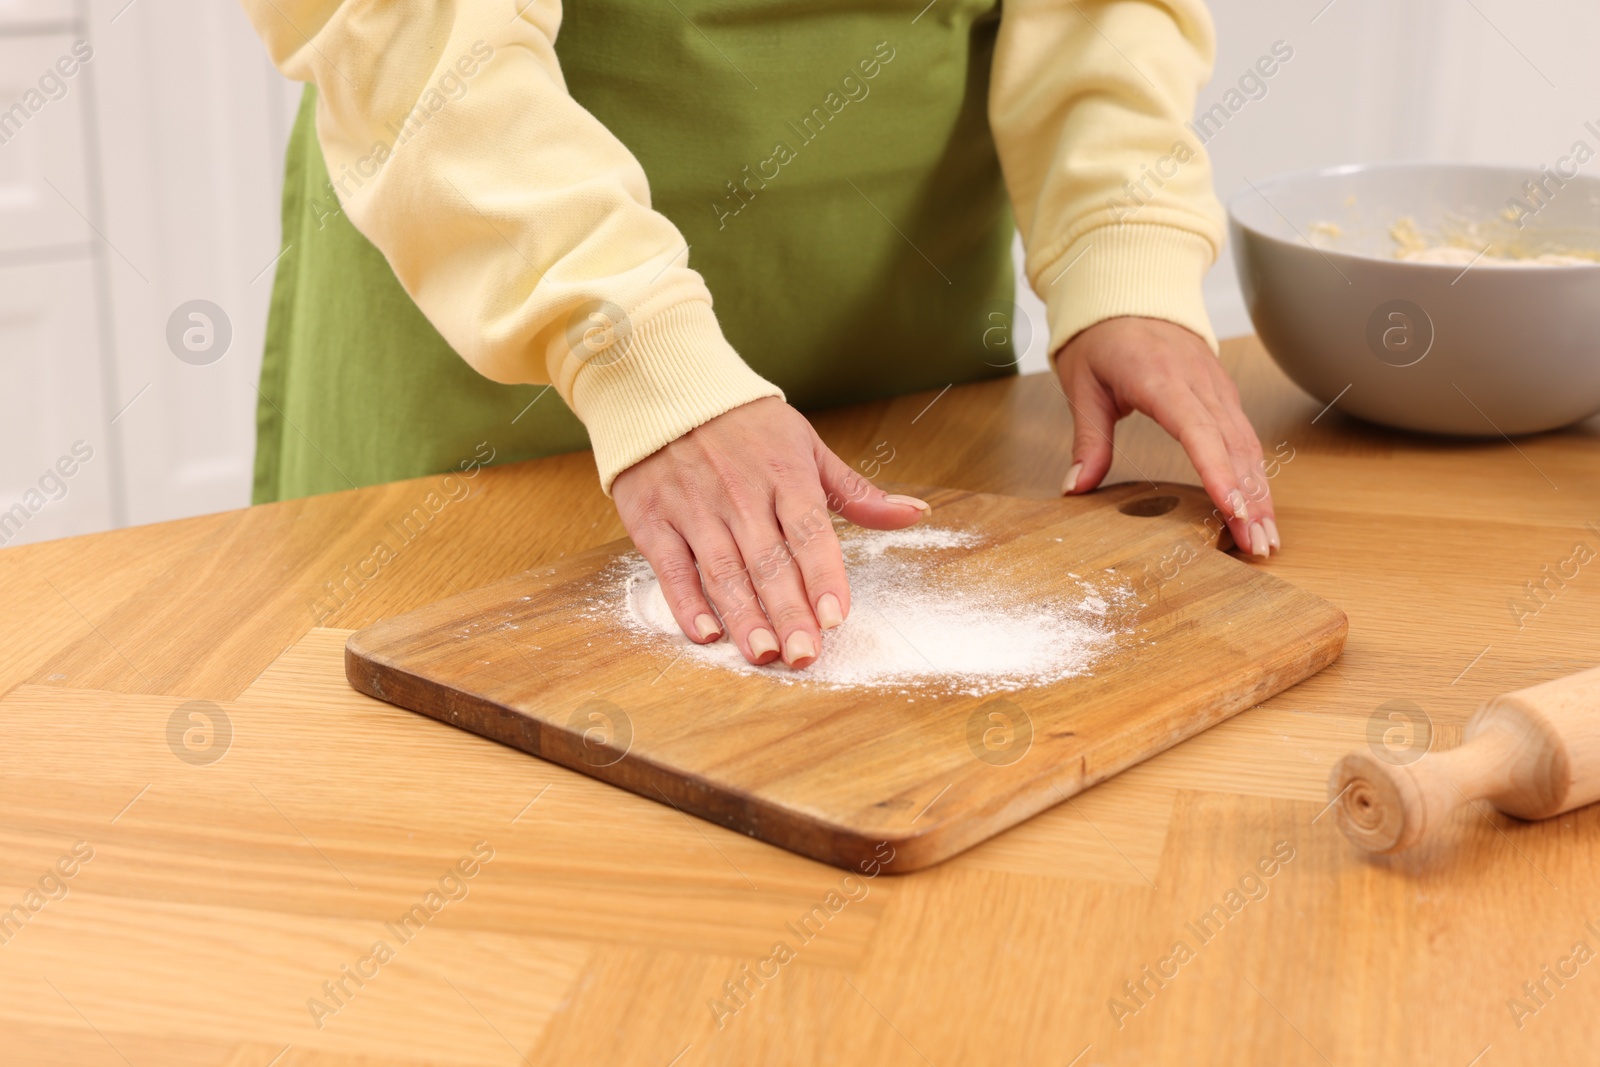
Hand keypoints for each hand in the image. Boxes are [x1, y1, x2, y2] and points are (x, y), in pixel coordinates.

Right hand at [612, 397, 931, 666]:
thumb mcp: (806, 446)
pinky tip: (705, 632)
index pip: (809, 532)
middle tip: (802, 654)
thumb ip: (856, 492)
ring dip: (743, 615)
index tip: (835, 616)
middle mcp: (740, 495)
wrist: (663, 390)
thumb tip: (915, 514)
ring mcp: (694, 508)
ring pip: (722, 570)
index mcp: (784, 476)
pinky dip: (686, 602)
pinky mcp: (654, 520)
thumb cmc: (746, 425)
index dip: (822, 575)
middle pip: (767, 561)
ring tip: (763, 653)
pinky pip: (671, 567)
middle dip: (787, 611)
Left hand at [1056, 316, 1277, 555]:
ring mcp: (1217, 388)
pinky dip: (1255, 474)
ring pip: (1248, 445)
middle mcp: (1199, 384)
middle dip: (1250, 499)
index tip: (1232, 509)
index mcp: (1161, 380)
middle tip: (1258, 546)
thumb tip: (1075, 488)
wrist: (1131, 293)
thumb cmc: (1102, 338)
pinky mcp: (1223, 395)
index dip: (1218, 472)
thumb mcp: (1083, 387)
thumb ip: (1087, 440)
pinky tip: (1258, 506)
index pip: (1198, 432)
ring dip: (1260, 492)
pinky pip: (1245, 437)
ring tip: (1265, 538)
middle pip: (1234, 446)